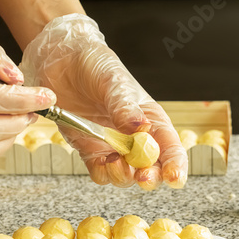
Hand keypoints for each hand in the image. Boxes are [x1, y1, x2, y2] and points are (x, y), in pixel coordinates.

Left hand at [20, 14, 186, 188]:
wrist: (62, 61)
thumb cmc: (96, 65)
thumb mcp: (114, 82)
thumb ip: (125, 106)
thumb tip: (141, 128)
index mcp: (150, 119)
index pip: (170, 147)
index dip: (176, 165)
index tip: (174, 177)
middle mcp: (134, 137)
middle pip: (151, 168)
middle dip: (151, 177)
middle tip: (143, 177)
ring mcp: (112, 146)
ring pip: (126, 175)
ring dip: (124, 176)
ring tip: (115, 163)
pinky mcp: (89, 150)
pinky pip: (100, 172)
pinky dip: (102, 173)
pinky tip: (101, 163)